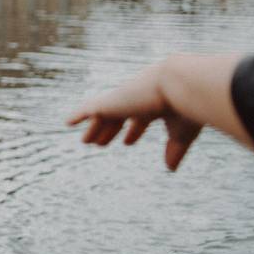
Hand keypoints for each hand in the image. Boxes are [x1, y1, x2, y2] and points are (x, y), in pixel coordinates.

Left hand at [67, 65, 203, 169]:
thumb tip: (170, 169)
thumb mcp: (182, 133)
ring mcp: (123, 99)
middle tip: (100, 143)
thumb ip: (175, 150)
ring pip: (104, 115)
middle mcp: (138, 98)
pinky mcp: (109, 102)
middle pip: (119, 116)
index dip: (134, 131)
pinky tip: (67, 123)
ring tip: (86, 141)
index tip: (127, 142)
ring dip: (95, 129)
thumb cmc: (185, 107)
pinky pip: (88, 108)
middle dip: (110, 130)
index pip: (141, 118)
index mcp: (156, 102)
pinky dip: (78, 115)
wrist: (177, 84)